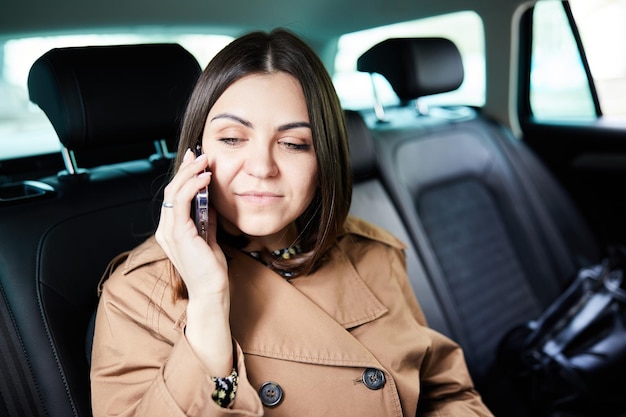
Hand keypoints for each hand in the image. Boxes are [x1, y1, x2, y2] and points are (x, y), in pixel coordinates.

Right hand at [156, 149, 233, 375]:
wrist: (211, 292)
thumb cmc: (211, 269)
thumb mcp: (209, 237)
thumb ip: (206, 219)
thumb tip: (210, 201)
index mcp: (171, 230)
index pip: (175, 197)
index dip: (184, 177)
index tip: (197, 161)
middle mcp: (165, 229)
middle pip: (172, 191)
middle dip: (186, 169)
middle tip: (199, 154)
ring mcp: (169, 231)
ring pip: (174, 192)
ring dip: (190, 173)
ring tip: (204, 160)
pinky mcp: (179, 234)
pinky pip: (182, 202)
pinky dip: (192, 186)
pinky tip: (205, 178)